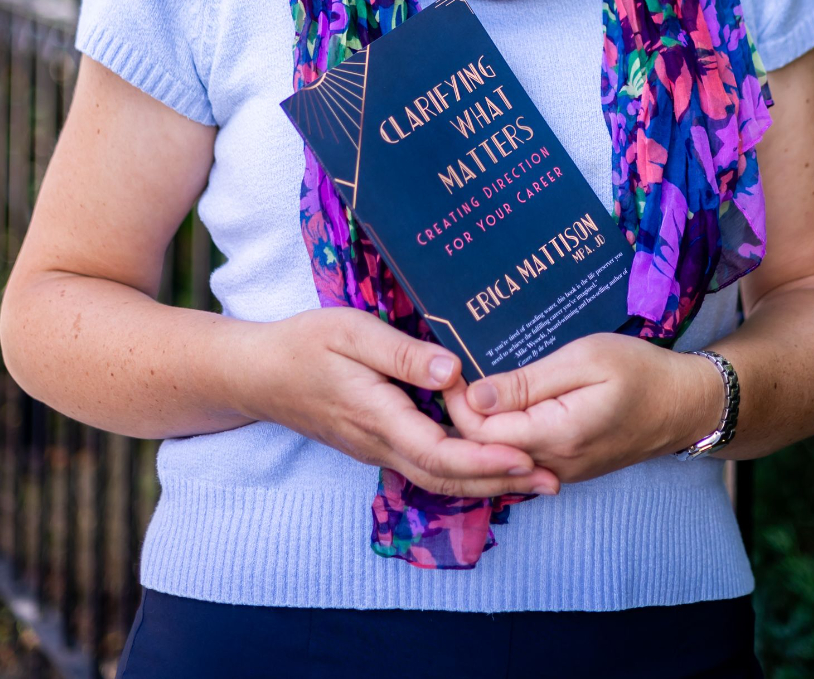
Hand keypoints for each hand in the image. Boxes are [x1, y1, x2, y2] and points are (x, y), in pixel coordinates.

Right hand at [233, 307, 559, 498]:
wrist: (259, 375)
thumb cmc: (305, 344)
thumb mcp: (352, 332)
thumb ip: (402, 354)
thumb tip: (454, 371)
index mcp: (377, 416)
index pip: (438, 452)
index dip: (484, 459)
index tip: (525, 457)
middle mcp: (381, 443)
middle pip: (447, 477)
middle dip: (501, 481)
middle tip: (554, 479)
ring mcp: (378, 449)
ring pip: (438, 478)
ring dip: (486, 481)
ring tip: (536, 476)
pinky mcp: (377, 444)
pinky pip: (426, 467)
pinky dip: (463, 471)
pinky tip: (489, 462)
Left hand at [442, 334, 724, 482]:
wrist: (684, 405)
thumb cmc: (640, 371)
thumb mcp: (584, 359)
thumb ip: (527, 382)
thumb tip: (474, 395)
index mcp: (555, 436)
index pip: (479, 431)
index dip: (457, 399)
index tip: (449, 366)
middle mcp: (552, 465)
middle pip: (483, 448)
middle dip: (460, 413)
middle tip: (453, 371)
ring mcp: (559, 473)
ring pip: (498, 455)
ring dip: (479, 423)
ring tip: (471, 381)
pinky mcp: (565, 470)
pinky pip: (517, 456)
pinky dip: (500, 433)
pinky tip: (498, 403)